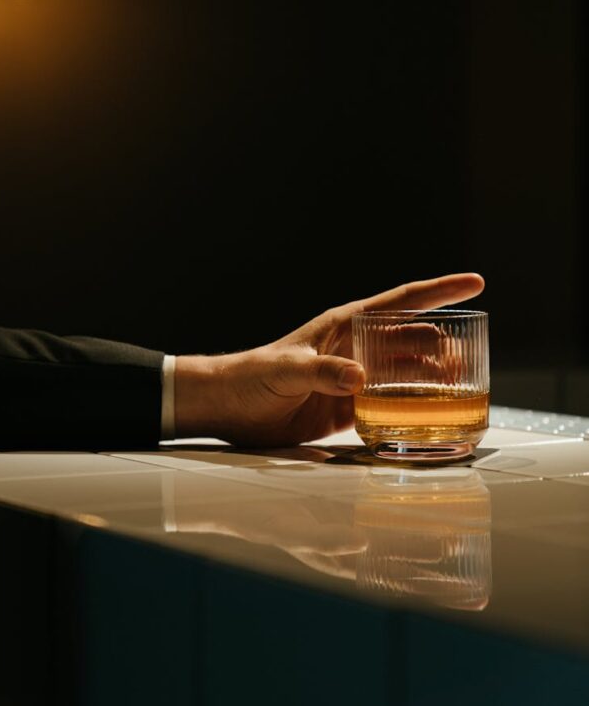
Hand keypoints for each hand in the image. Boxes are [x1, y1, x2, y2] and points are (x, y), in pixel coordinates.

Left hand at [174, 272, 484, 444]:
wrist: (229, 406)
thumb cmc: (252, 376)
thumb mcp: (287, 370)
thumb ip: (322, 373)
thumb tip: (361, 379)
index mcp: (346, 325)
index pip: (403, 302)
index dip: (441, 290)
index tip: (476, 284)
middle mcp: (357, 348)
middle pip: (414, 341)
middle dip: (447, 348)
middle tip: (471, 365)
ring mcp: (355, 378)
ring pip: (408, 375)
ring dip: (435, 382)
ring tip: (463, 394)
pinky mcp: (349, 408)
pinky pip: (390, 407)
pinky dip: (412, 412)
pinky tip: (430, 421)